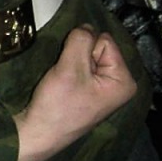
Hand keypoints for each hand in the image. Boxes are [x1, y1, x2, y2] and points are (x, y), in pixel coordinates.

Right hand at [14, 25, 137, 160]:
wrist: (37, 134)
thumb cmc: (57, 106)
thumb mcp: (71, 67)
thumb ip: (81, 39)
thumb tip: (85, 26)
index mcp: (125, 80)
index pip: (105, 41)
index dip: (84, 50)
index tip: (73, 71)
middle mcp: (120, 84)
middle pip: (98, 48)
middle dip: (79, 56)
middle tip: (67, 77)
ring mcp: (104, 89)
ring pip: (86, 56)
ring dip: (71, 63)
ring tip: (64, 82)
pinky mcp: (90, 92)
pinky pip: (81, 68)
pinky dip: (69, 71)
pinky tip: (63, 86)